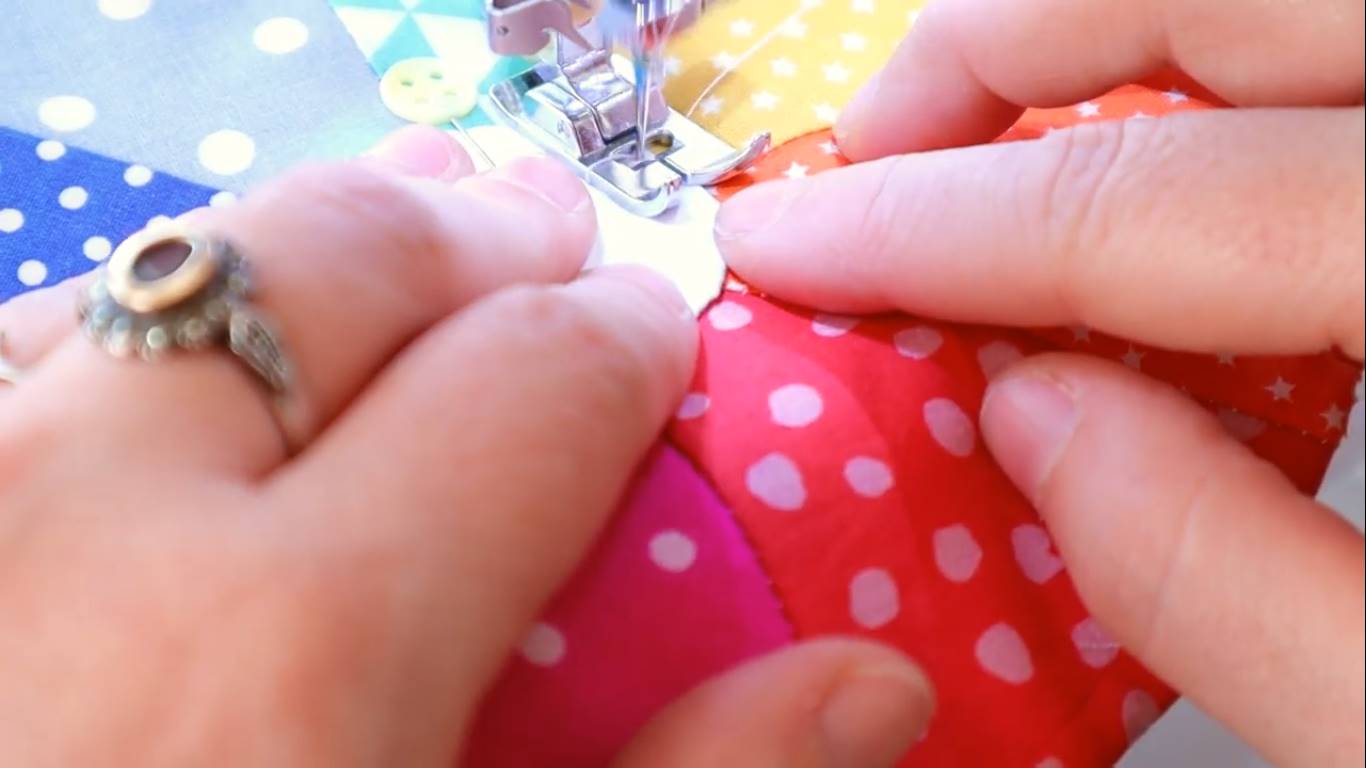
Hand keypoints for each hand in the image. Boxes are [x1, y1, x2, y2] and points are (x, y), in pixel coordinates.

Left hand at [0, 125, 931, 766]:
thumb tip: (872, 687)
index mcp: (293, 653)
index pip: (530, 382)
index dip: (621, 334)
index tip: (651, 327)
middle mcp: (85, 528)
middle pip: (329, 260)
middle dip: (465, 228)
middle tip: (537, 232)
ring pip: (143, 277)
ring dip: (291, 255)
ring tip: (386, 265)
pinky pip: (10, 364)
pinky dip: (125, 338)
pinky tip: (181, 383)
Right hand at [716, 1, 1363, 764]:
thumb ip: (1233, 585)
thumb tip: (1038, 426)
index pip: (1144, 199)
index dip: (926, 223)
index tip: (779, 244)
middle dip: (994, 50)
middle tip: (867, 153)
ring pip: (1275, 0)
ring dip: (1103, 57)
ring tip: (982, 167)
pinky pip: (1336, 70)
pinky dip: (1210, 109)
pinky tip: (1151, 219)